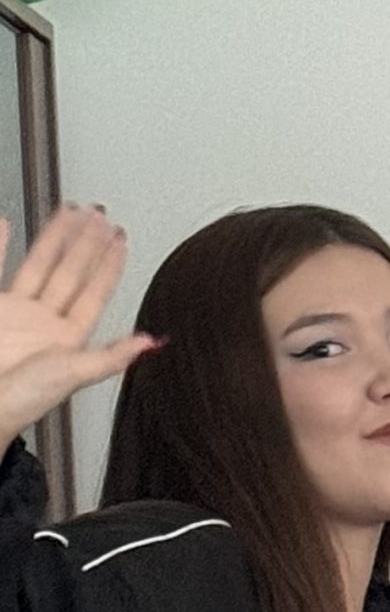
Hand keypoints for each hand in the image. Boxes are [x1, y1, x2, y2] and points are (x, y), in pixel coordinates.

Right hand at [0, 206, 155, 440]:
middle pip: (71, 271)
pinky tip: (4, 224)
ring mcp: (17, 313)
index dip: (109, 264)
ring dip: (54, 238)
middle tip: (99, 214)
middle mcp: (45, 321)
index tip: (120, 238)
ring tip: (69, 212)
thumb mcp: (73, 375)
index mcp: (70, 336)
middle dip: (86, 242)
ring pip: (40, 264)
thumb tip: (152, 342)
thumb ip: (112, 356)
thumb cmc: (22, 400)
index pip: (95, 290)